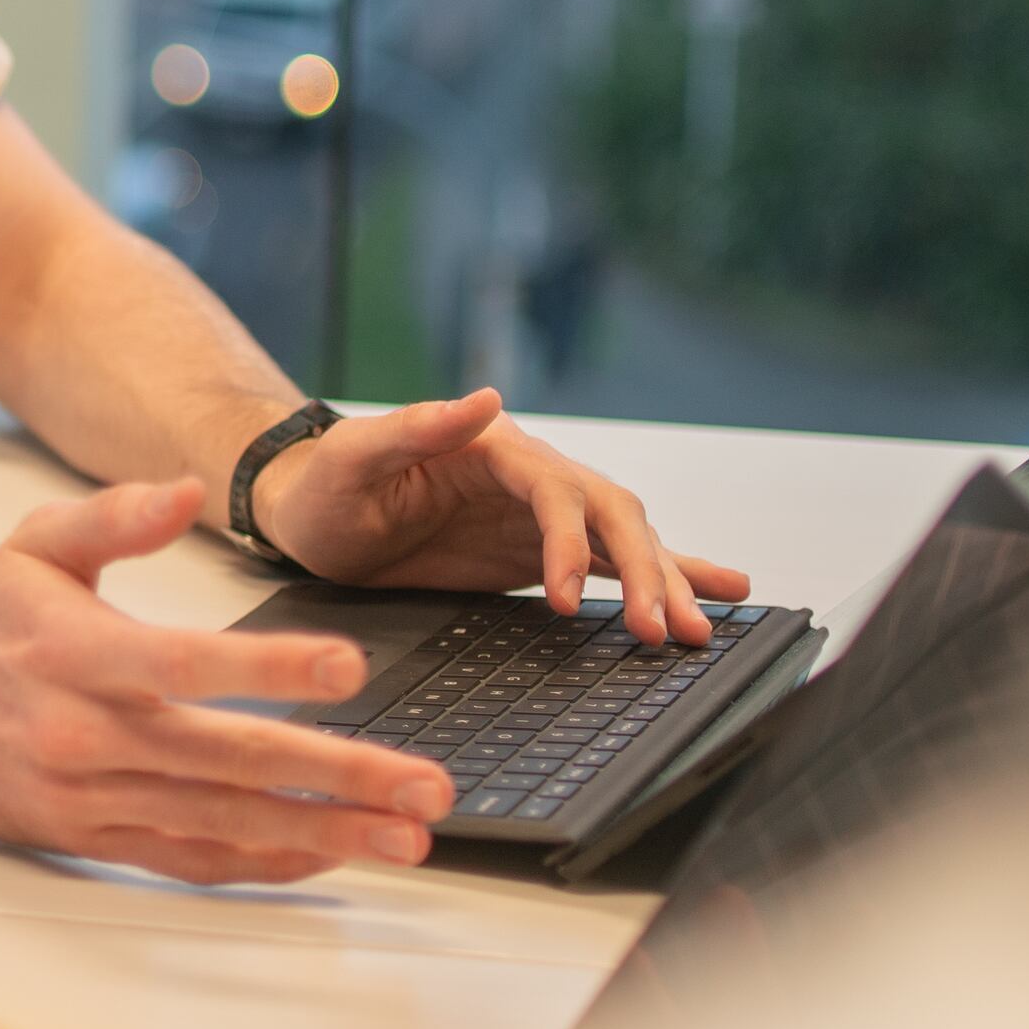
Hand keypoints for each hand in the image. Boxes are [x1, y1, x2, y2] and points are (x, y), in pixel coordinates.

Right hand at [0, 480, 454, 888]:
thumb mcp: (36, 543)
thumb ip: (116, 516)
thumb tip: (183, 488)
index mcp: (78, 654)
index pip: (187, 664)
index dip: (272, 666)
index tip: (350, 668)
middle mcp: (87, 734)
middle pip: (229, 761)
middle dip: (339, 777)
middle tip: (423, 788)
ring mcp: (90, 797)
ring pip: (222, 823)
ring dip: (322, 834)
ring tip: (403, 837)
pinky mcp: (90, 839)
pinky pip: (189, 860)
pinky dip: (263, 863)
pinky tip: (326, 856)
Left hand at [249, 388, 751, 644]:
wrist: (311, 514)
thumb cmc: (325, 484)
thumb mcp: (354, 456)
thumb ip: (415, 428)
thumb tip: (486, 398)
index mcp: (495, 449)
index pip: (555, 491)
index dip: (569, 542)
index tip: (565, 599)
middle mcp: (531, 477)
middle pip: (609, 517)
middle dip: (643, 572)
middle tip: (663, 630)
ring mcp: (540, 518)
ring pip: (624, 542)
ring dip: (665, 582)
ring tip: (701, 629)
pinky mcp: (539, 553)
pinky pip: (611, 564)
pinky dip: (663, 577)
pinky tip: (716, 595)